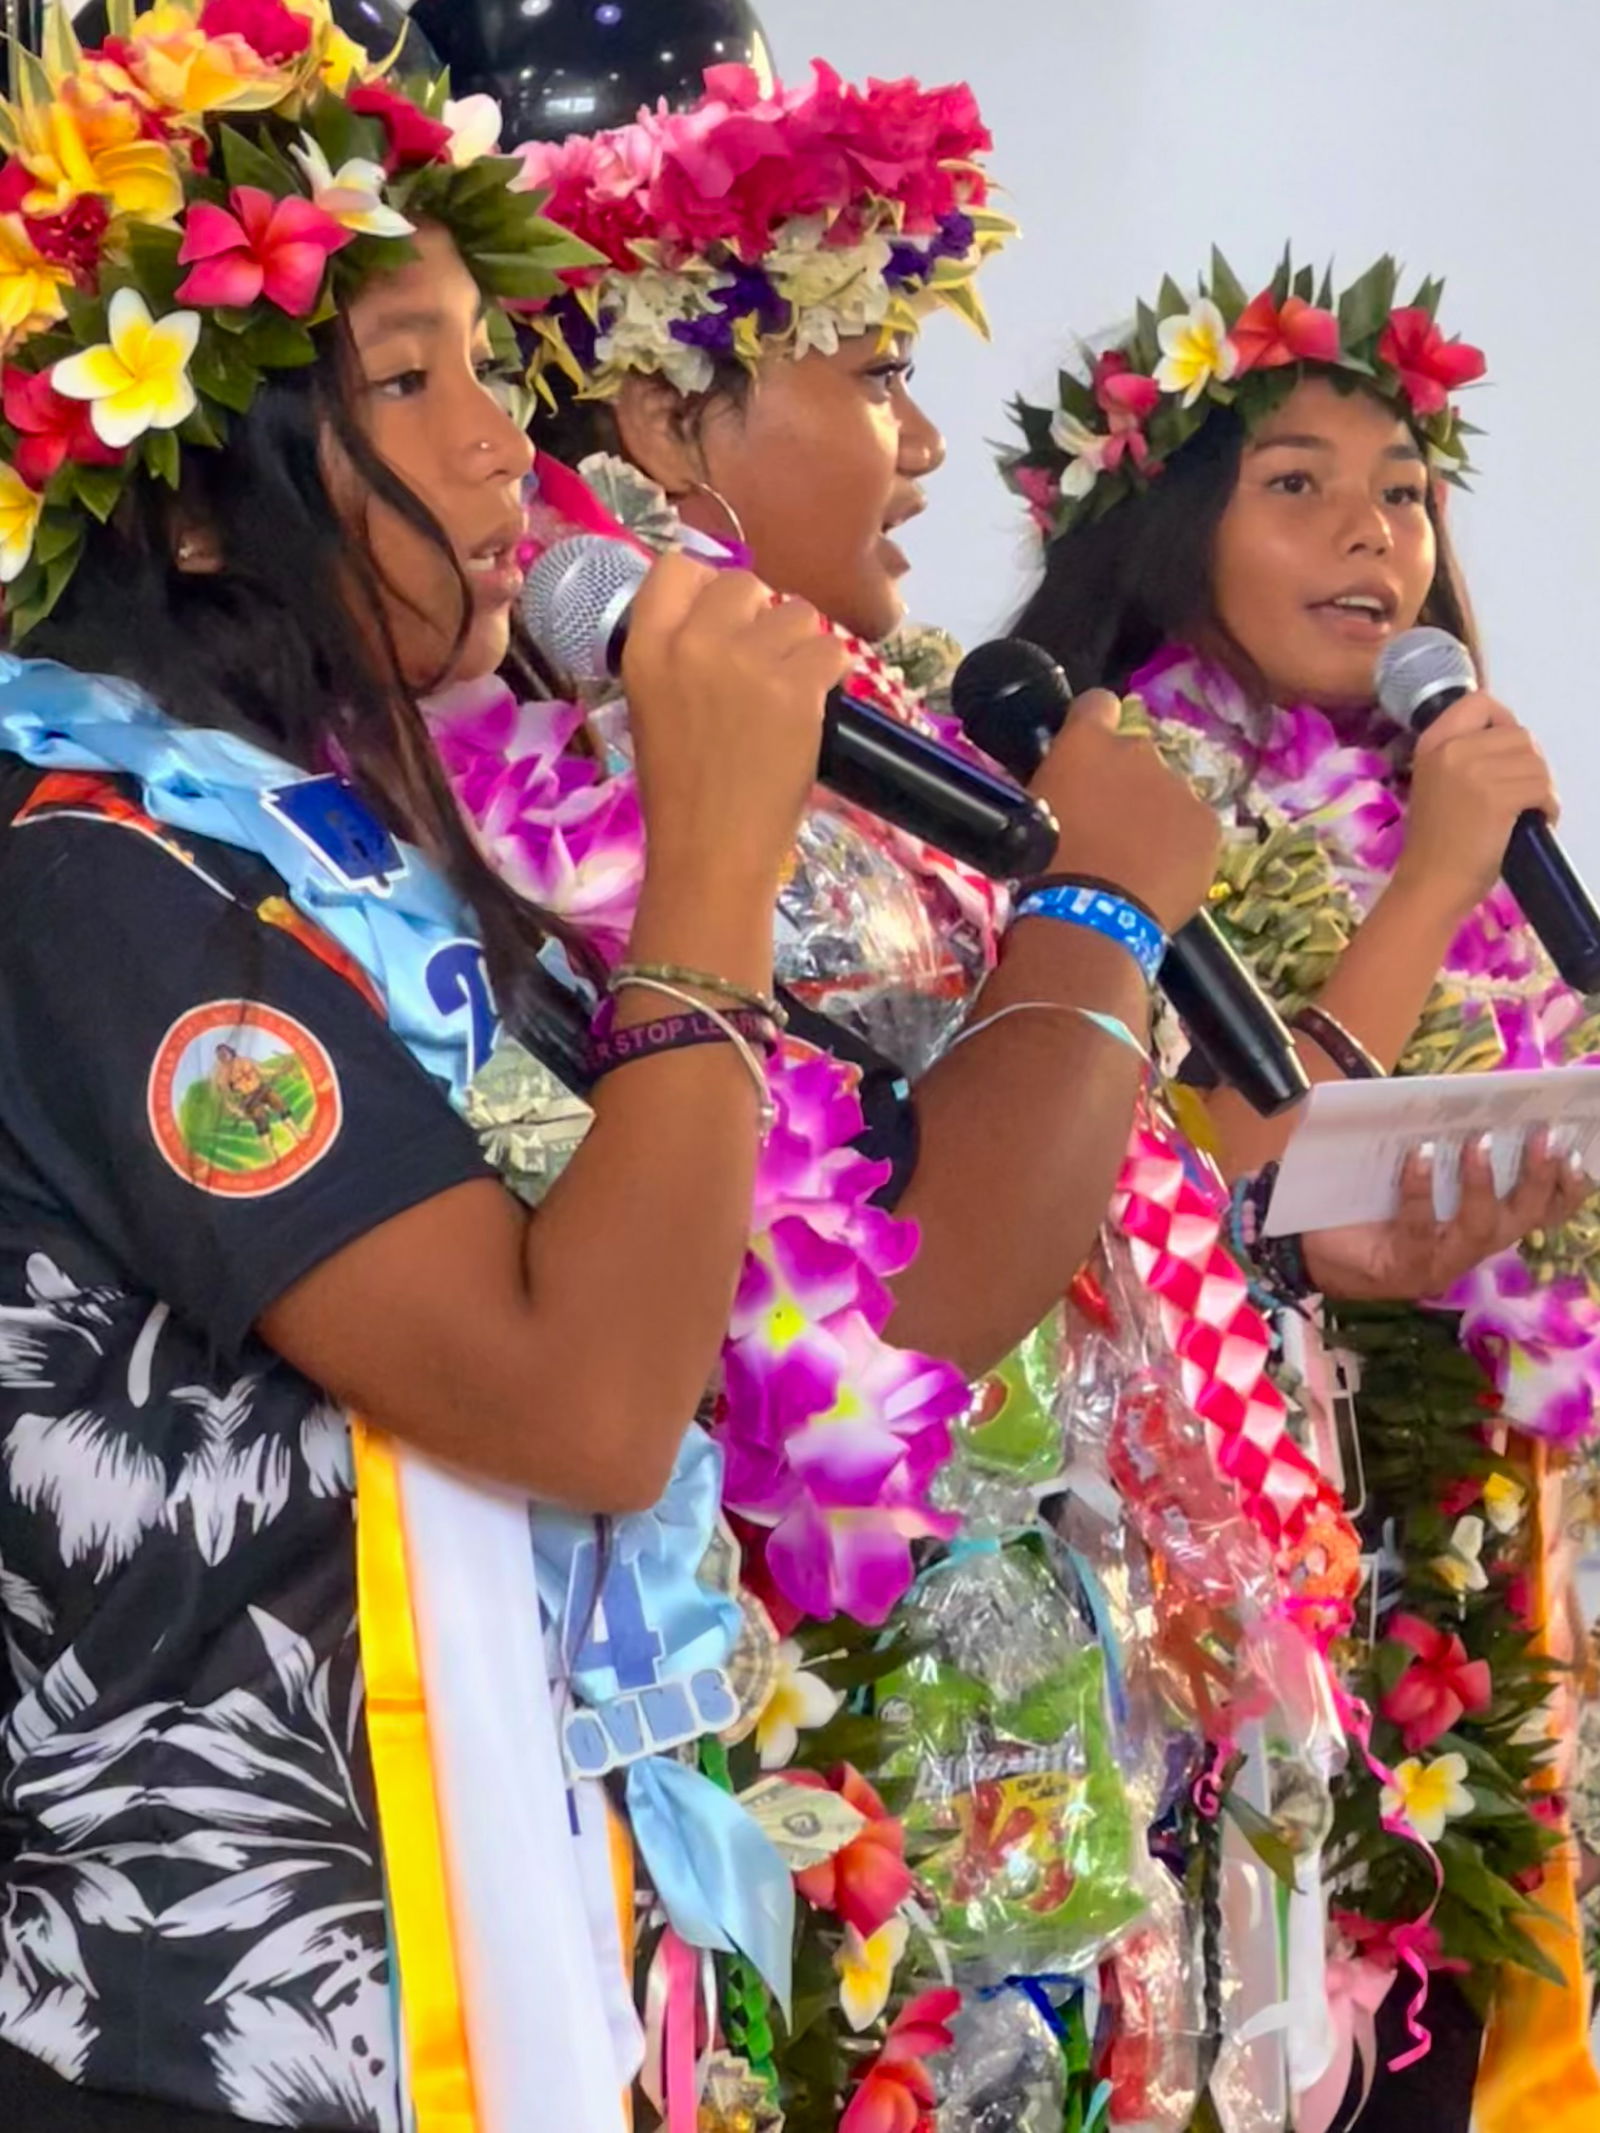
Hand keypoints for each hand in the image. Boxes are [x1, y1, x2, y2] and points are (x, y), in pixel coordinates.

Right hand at [623, 552, 848, 896]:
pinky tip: (812, 705)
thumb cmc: (679, 790)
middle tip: (762, 663)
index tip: (722, 619)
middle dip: (760, 617)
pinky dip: (830, 674)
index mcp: (647, 648)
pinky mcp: (796, 690)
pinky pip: (831, 648)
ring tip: (788, 689)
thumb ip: (677, 653)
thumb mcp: (651, 707)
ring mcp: (748, 664)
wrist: (710, 850)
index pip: (678, 568)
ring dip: (799, 644)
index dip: (707, 587)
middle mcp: (695, 644)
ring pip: (796, 611)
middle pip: (743, 583)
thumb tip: (722, 615)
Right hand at [1031, 690, 1221, 932]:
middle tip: (1109, 828)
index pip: (1098, 704)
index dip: (1095, 725)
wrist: (1087, 915)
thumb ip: (1061, 782)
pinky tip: (1160, 876)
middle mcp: (1138, 750)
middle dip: (1128, 783)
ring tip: (1136, 860)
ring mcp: (1178, 785)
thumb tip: (1075, 787)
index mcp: (1085, 741)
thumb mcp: (1032, 811)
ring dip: (1156, 816)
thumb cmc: (1041, 865)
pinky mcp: (1207, 823)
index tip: (1090, 755)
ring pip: (1170, 795)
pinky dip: (1182, 847)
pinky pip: (1194, 828)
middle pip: (1138, 757)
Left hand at [1303, 1133, 1591, 1301]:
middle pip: (1524, 1217)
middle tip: (1546, 1136)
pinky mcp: (1403, 1267)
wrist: (1306, 1244)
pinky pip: (1420, 1227)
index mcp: (1481, 1224)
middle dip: (1540, 1178)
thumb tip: (1464, 1097)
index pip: (1541, 1212)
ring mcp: (1439, 1262)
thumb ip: (1441, 1146)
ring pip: (1480, 1227)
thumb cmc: (1365, 1201)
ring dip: (1484, 1182)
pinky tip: (1418, 1156)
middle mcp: (1469, 1248)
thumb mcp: (1409, 1168)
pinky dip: (1421, 1189)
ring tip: (1477, 1142)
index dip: (1568, 1187)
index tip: (1579, 1149)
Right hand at [1394, 692, 1559, 921]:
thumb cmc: (1436, 842)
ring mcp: (1473, 772)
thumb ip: (1465, 755)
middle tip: (1522, 793)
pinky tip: (1536, 821)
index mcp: (1433, 743)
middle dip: (1530, 763)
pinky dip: (1548, 806)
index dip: (1503, 722)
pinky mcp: (1496, 797)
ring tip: (1529, 811)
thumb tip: (1514, 743)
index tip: (1508, 753)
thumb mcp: (1437, 783)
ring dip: (1542, 787)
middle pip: (1518, 734)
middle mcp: (1451, 749)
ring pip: (1535, 761)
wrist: (1430, 883)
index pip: (1480, 702)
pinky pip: (1542, 788)